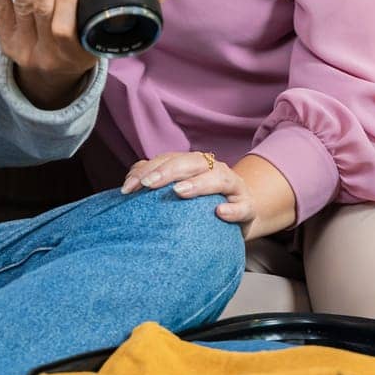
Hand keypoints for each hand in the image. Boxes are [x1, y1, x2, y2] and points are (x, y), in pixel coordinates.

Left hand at [0, 0, 175, 107]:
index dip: (67, 2)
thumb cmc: (88, 46)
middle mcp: (49, 53)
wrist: (54, 76)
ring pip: (22, 8)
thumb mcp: (115, 33)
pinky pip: (1, 13)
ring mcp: (26, 47)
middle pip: (42, 12)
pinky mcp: (8, 41)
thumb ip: (143, 4)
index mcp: (78, 51)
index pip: (67, 29)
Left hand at [121, 150, 291, 239]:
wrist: (239, 214)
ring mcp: (233, 187)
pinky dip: (232, 209)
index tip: (127, 188)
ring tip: (180, 192)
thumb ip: (156, 181)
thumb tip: (131, 180)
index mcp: (194, 163)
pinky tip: (219, 212)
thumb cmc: (201, 204)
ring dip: (199, 184)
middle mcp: (214, 169)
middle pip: (192, 163)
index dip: (147, 170)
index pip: (168, 159)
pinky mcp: (247, 207)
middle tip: (149, 184)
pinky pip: (242, 207)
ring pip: (219, 178)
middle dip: (169, 171)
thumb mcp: (179, 190)